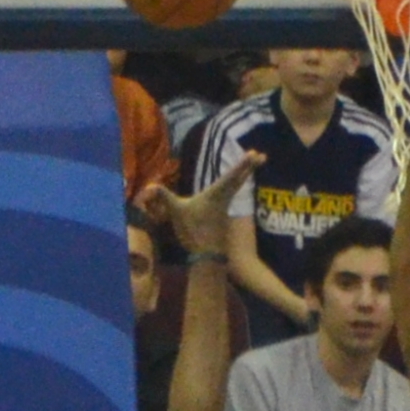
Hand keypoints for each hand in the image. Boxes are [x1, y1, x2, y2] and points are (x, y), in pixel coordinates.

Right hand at [141, 151, 260, 257]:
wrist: (206, 256)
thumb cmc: (193, 232)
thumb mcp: (175, 212)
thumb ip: (163, 196)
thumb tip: (147, 186)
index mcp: (215, 195)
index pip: (231, 176)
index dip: (243, 164)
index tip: (254, 154)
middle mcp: (224, 198)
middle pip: (239, 179)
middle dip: (249, 166)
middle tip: (262, 155)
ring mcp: (226, 207)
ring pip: (237, 186)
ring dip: (245, 173)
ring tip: (253, 162)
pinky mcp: (225, 214)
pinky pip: (233, 194)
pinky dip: (238, 183)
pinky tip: (239, 180)